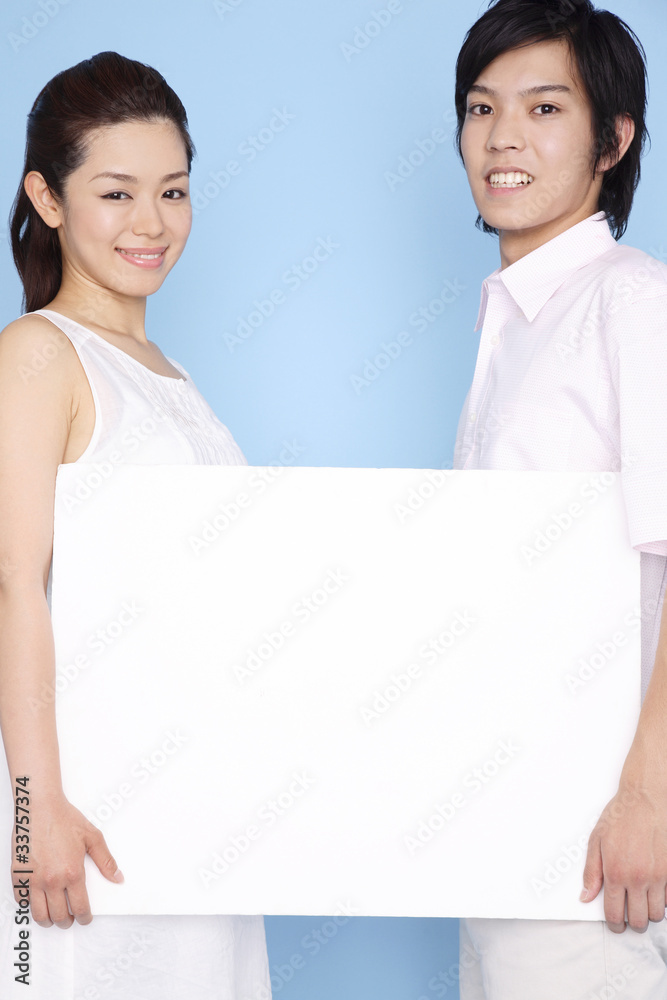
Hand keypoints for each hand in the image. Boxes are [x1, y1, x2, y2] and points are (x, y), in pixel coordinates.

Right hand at [10, 792, 123, 927]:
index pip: (80, 907)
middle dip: (68, 922)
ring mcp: (34, 879)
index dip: (85, 918)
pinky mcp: (18, 875)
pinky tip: (37, 900)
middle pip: (60, 916)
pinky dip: (29, 905)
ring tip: (54, 916)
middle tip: (71, 919)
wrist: (40, 806)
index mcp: (73, 872)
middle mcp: (52, 880)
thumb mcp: (93, 837)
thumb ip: (106, 860)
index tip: (85, 918)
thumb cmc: (64, 818)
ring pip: (39, 914)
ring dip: (48, 920)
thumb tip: (117, 877)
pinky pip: (22, 900)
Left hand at [580, 777, 666, 931]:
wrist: (646, 800)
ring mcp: (658, 876)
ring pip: (656, 914)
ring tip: (641, 902)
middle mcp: (637, 879)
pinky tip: (653, 889)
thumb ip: (591, 872)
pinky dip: (662, 899)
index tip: (616, 925)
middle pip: (638, 920)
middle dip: (633, 923)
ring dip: (649, 913)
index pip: (615, 914)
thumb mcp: (596, 841)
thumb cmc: (621, 816)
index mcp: (615, 872)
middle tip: (629, 916)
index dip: (615, 925)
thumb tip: (586, 897)